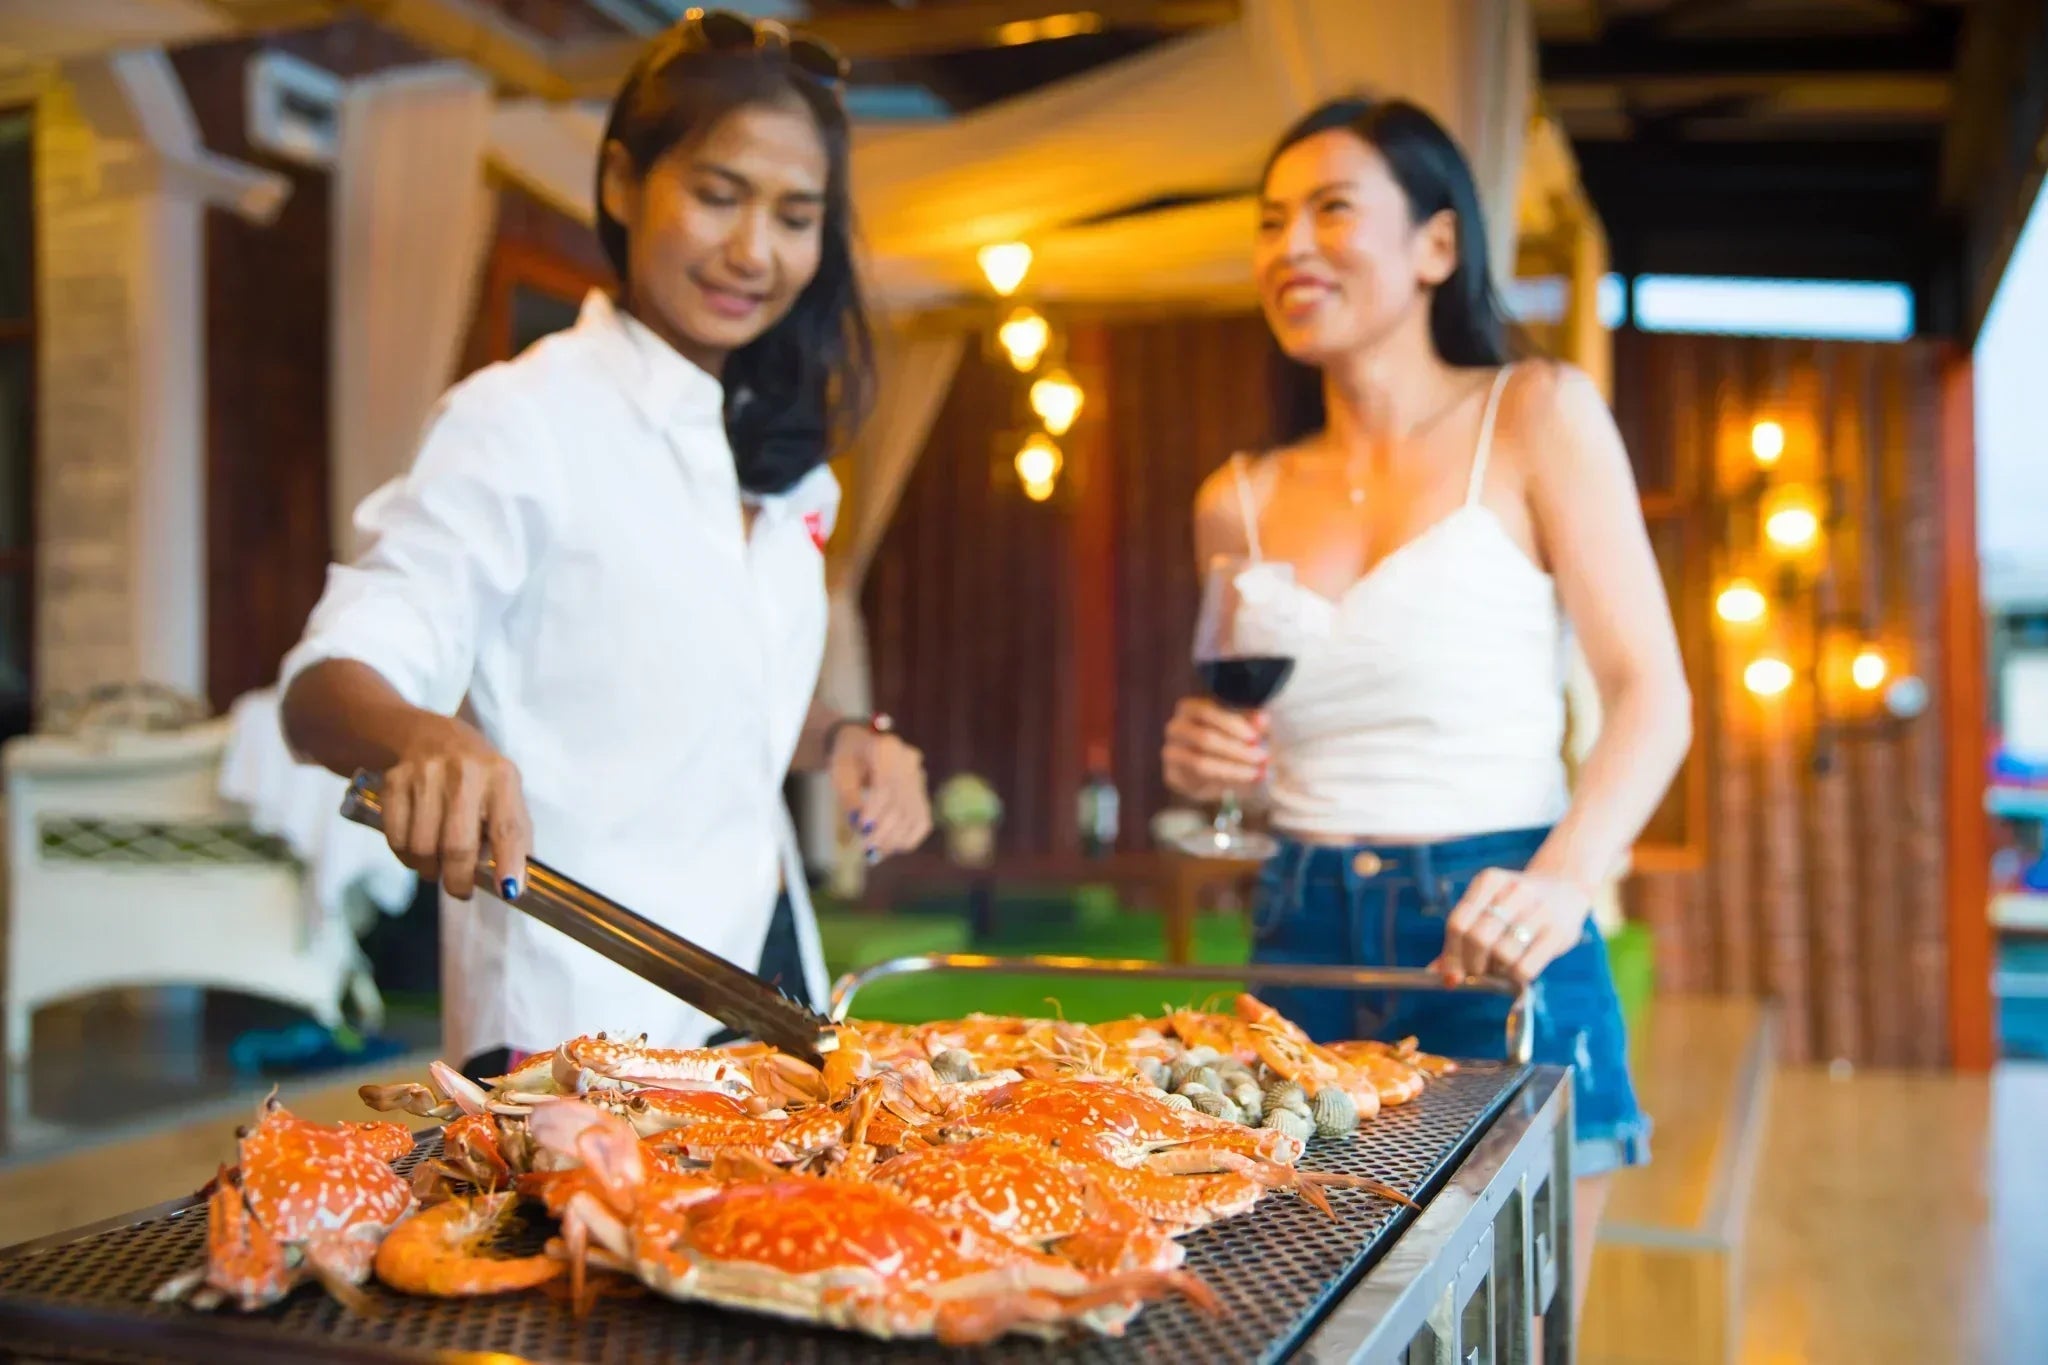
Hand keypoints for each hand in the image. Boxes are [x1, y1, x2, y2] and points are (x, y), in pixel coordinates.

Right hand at [381, 716, 530, 901]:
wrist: (423, 735)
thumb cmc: (474, 774)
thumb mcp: (503, 792)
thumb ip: (512, 833)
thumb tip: (515, 884)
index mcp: (500, 776)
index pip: (507, 827)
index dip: (508, 862)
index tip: (508, 891)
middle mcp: (464, 772)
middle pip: (458, 846)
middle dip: (459, 880)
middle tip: (460, 890)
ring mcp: (425, 775)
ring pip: (422, 847)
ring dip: (430, 870)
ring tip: (437, 866)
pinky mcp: (394, 782)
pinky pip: (396, 839)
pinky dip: (406, 856)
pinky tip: (416, 850)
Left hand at [830, 727, 930, 862]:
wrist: (862, 746)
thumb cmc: (848, 760)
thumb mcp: (841, 774)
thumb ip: (850, 798)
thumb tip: (861, 827)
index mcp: (887, 748)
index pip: (886, 785)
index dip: (875, 811)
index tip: (862, 830)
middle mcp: (909, 760)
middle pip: (902, 803)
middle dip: (885, 831)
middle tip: (867, 850)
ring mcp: (919, 777)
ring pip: (914, 814)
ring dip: (896, 839)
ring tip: (877, 853)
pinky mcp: (922, 792)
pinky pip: (922, 820)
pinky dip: (910, 838)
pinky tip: (893, 848)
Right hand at [1162, 696, 1267, 802]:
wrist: (1201, 763)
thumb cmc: (1222, 735)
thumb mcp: (1238, 724)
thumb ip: (1249, 721)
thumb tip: (1263, 719)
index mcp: (1188, 708)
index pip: (1207, 712)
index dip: (1231, 724)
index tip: (1255, 737)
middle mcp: (1175, 728)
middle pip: (1205, 739)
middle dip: (1237, 750)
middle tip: (1262, 757)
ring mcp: (1171, 752)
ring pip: (1202, 763)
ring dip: (1233, 769)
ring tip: (1257, 772)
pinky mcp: (1173, 774)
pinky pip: (1199, 781)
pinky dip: (1225, 782)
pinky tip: (1245, 782)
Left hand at [1433, 868, 1592, 986]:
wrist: (1566, 888)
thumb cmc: (1516, 906)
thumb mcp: (1487, 909)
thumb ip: (1462, 939)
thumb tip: (1436, 974)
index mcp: (1489, 881)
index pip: (1457, 922)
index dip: (1450, 954)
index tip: (1451, 974)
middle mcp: (1514, 890)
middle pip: (1478, 938)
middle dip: (1472, 964)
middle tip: (1477, 972)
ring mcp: (1540, 909)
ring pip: (1502, 954)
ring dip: (1495, 971)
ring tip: (1499, 968)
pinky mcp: (1558, 932)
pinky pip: (1525, 967)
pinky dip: (1514, 978)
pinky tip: (1515, 972)